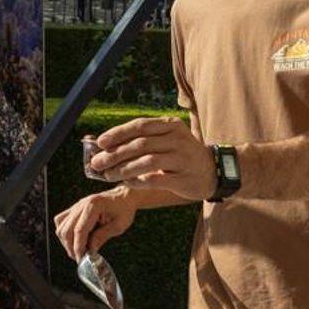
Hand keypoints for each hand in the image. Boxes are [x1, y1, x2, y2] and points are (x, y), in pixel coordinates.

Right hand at [53, 190, 136, 260]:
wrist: (124, 196)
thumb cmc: (124, 209)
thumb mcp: (119, 225)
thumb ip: (103, 236)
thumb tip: (91, 250)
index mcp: (94, 206)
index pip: (79, 230)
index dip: (78, 247)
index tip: (81, 258)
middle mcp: (81, 204)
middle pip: (66, 229)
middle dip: (71, 247)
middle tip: (80, 257)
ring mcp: (76, 206)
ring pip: (60, 226)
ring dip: (66, 241)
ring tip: (77, 250)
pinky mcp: (74, 208)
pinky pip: (61, 220)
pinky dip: (64, 232)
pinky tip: (73, 239)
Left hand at [93, 116, 215, 200]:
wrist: (211, 172)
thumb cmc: (179, 155)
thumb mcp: (165, 141)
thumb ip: (139, 140)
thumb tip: (100, 143)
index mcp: (171, 125)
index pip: (140, 126)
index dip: (117, 133)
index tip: (99, 143)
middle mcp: (178, 139)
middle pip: (141, 144)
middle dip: (115, 154)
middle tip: (97, 163)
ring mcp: (183, 158)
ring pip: (147, 161)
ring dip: (124, 169)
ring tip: (108, 175)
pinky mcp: (184, 178)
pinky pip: (155, 179)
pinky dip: (138, 182)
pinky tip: (127, 183)